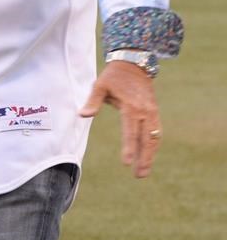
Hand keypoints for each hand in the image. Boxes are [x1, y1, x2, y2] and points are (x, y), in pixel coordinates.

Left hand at [79, 61, 161, 177]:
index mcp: (131, 107)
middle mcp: (145, 112)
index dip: (129, 148)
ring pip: (154, 138)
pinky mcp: (155, 112)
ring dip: (150, 155)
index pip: (130, 132)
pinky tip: (148, 155)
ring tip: (143, 171)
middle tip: (139, 175)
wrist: (134, 64)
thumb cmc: (113, 76)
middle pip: (146, 139)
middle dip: (144, 158)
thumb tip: (83, 115)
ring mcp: (152, 112)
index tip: (126, 163)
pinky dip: (153, 145)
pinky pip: (156, 132)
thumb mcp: (100, 85)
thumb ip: (92, 101)